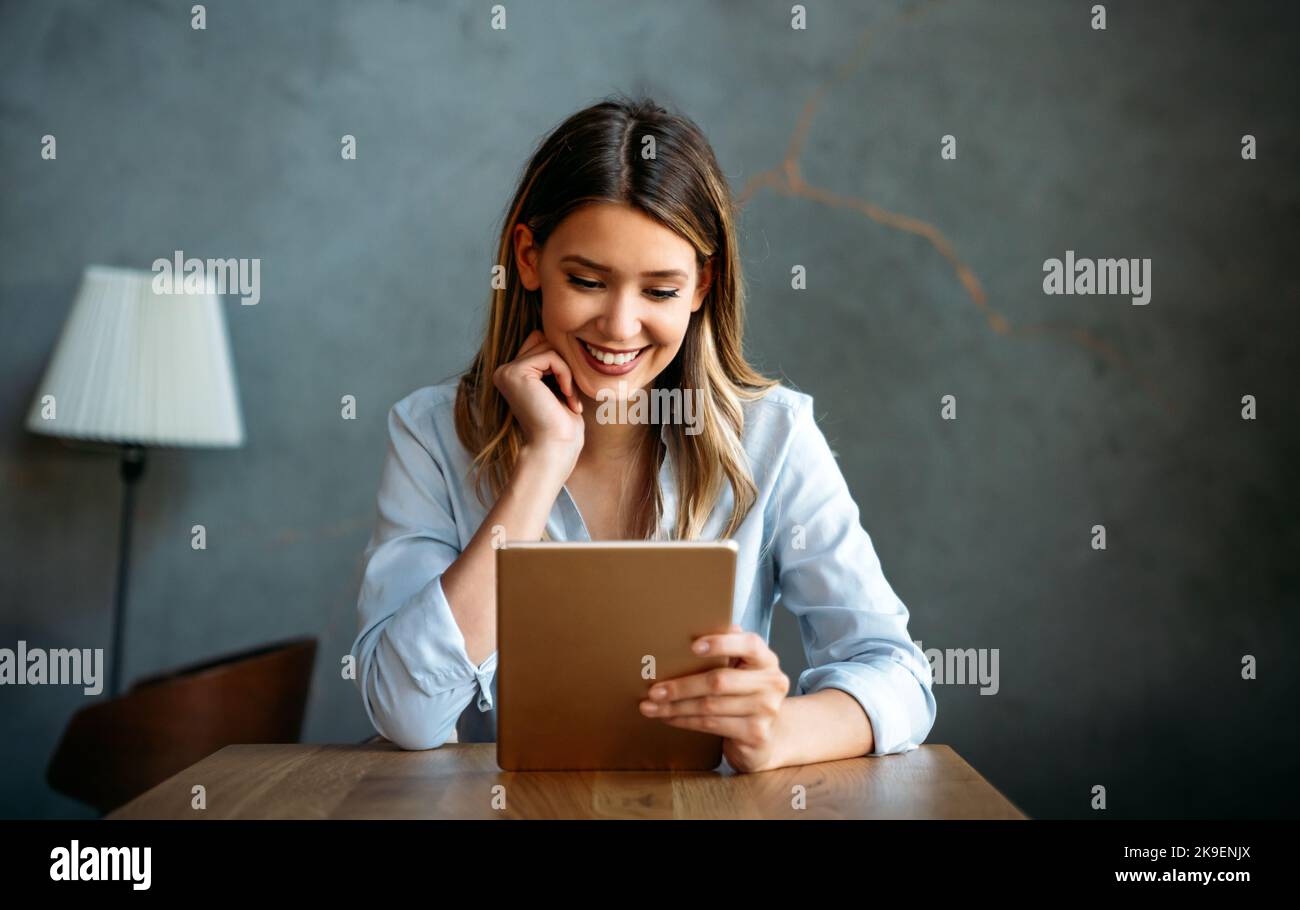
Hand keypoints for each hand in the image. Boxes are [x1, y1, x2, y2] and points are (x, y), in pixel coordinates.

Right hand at [493, 329, 584, 475]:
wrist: (555, 448)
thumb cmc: (561, 424)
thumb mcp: (556, 385)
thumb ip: (549, 361)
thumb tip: (545, 332)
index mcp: (511, 374)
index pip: (540, 343)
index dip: (560, 362)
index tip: (568, 392)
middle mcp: (504, 371)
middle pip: (543, 340)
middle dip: (563, 364)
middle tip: (570, 394)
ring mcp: (506, 371)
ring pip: (548, 346)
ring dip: (566, 371)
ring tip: (569, 397)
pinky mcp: (515, 373)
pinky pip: (551, 356)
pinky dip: (565, 374)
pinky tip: (566, 396)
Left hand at [639, 623, 789, 772]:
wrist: (768, 736)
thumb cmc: (747, 695)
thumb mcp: (742, 670)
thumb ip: (728, 650)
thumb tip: (692, 630)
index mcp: (767, 660)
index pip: (749, 644)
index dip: (722, 643)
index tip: (693, 646)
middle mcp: (772, 683)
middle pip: (719, 681)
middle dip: (681, 686)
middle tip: (654, 689)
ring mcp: (766, 711)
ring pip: (709, 706)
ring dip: (675, 707)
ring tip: (652, 706)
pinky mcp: (756, 734)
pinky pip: (711, 725)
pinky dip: (685, 721)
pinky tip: (669, 718)